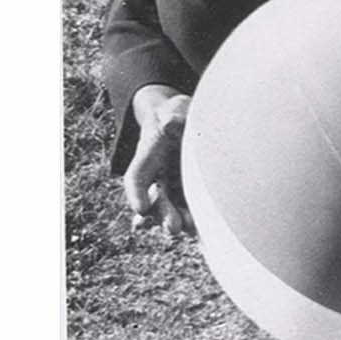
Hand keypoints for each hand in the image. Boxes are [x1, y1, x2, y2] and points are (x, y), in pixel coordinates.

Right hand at [124, 86, 194, 236]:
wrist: (183, 119)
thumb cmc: (175, 113)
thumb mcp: (173, 109)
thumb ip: (174, 117)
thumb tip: (173, 124)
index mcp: (147, 156)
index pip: (137, 177)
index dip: (137, 194)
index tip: (141, 209)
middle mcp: (158, 175)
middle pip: (157, 199)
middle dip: (164, 215)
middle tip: (174, 228)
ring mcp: (174, 183)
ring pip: (174, 207)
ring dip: (181, 220)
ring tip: (192, 230)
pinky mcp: (192, 187)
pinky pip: (191, 204)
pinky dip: (195, 216)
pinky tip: (204, 228)